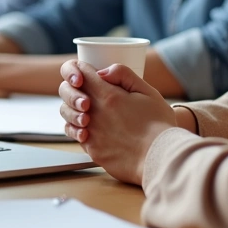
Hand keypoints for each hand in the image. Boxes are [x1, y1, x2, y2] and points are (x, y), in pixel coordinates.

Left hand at [57, 60, 176, 185]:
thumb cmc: (159, 125)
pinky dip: (78, 127)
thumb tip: (101, 71)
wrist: (162, 159)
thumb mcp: (147, 92)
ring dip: (73, 107)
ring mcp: (91, 132)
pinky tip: (90, 128)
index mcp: (107, 95)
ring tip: (86, 110)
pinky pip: (74, 134)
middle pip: (67, 91)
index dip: (81, 68)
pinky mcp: (92, 150)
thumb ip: (123, 75)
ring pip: (66, 113)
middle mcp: (94, 113)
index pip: (81, 72)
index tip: (87, 71)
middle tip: (85, 89)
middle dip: (73, 86)